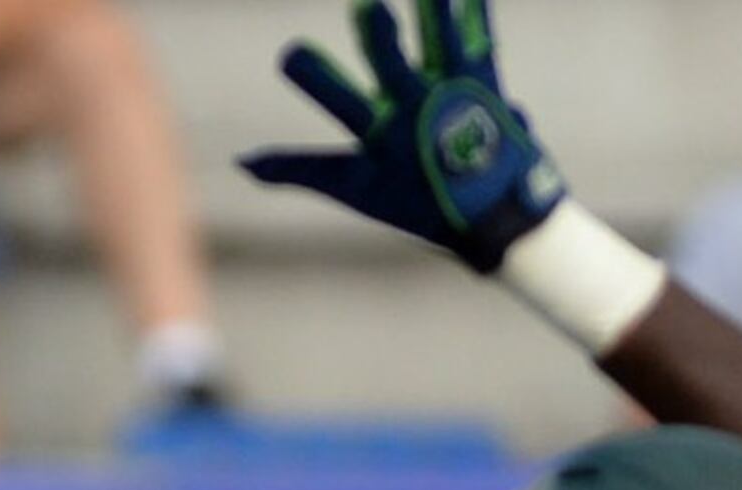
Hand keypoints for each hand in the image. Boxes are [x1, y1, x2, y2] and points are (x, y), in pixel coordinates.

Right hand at [238, 0, 564, 273]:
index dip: (315, 80)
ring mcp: (455, 96)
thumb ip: (298, 170)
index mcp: (381, 138)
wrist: (499, 216)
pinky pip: (479, 36)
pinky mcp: (486, 82)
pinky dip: (475, 12)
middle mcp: (416, 113)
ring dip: (436, 14)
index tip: (292, 53)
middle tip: (370, 10)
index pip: (337, 103)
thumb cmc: (417, 202)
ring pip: (442, 44)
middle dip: (380, 40)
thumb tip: (241, 162)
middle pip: (392, 68)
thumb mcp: (355, 189)